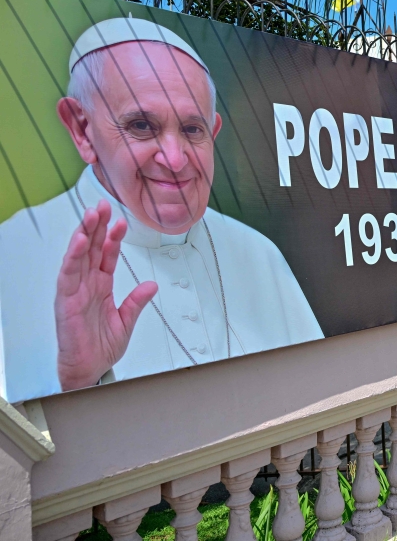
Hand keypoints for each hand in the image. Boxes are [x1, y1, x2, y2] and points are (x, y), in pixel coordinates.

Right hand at [55, 200, 157, 390]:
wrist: (90, 370)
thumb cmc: (101, 347)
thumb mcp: (126, 321)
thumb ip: (137, 301)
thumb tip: (151, 284)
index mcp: (101, 286)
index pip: (107, 256)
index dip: (113, 238)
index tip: (121, 220)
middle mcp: (86, 285)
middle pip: (91, 249)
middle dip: (97, 226)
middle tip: (103, 205)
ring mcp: (75, 291)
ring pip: (78, 256)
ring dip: (84, 234)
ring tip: (91, 215)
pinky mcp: (65, 301)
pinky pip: (69, 275)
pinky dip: (74, 257)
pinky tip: (80, 242)